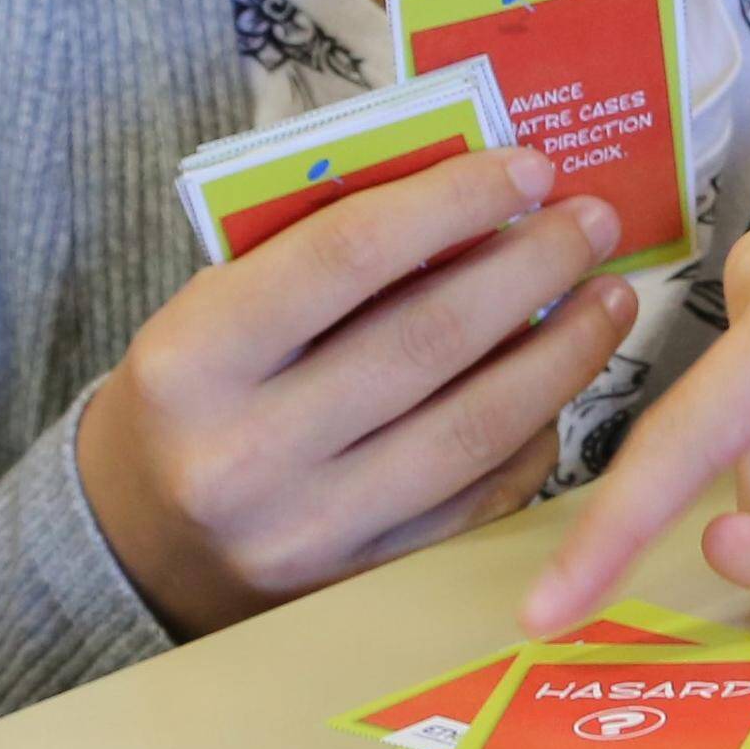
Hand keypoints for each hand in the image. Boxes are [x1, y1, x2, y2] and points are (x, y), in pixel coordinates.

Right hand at [80, 145, 637, 637]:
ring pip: (473, 428)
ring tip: (609, 298)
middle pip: (428, 339)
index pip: (346, 255)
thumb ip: (321, 254)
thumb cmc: (197, 391)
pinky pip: (480, 499)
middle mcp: (247, 453)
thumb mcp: (216, 308)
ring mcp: (310, 531)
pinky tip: (565, 382)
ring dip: (562, 353)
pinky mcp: (363, 580)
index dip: (452, 202)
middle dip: (532, 268)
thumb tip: (474, 198)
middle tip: (593, 221)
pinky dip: (536, 433)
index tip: (528, 168)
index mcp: (192, 359)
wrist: (140, 540)